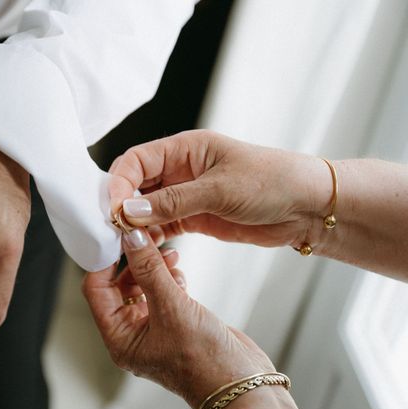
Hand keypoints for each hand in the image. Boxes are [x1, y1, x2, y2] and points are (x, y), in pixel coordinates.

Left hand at [82, 227, 273, 408]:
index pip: (96, 291)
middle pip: (119, 286)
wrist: (241, 385)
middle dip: (134, 262)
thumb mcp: (172, 308)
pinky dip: (169, 279)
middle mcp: (132, 335)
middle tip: (149, 241)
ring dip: (153, 268)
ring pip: (143, 287)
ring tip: (172, 255)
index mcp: (119, 338)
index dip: (104, 262)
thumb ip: (150, 270)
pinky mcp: (174, 324)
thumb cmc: (204, 360)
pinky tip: (180, 274)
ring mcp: (153, 330)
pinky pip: (162, 293)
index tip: (118, 238)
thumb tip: (131, 239)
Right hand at [108, 130, 333, 248]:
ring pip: (147, 208)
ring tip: (127, 242)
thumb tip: (131, 211)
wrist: (308, 207)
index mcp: (185, 148)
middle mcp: (181, 169)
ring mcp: (187, 195)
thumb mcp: (220, 189)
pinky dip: (152, 236)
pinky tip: (146, 247)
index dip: (119, 184)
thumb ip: (174, 201)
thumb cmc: (272, 182)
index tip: (113, 210)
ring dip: (135, 224)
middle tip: (114, 229)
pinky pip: (163, 225)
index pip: (136, 161)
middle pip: (136, 184)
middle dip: (123, 205)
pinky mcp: (195, 217)